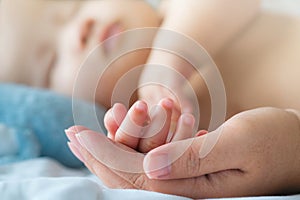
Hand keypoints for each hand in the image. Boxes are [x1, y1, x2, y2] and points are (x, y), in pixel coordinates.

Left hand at [66, 107, 299, 197]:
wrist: (296, 144)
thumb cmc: (275, 141)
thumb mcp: (238, 143)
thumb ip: (193, 158)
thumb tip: (147, 166)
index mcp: (193, 190)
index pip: (135, 177)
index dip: (103, 155)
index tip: (77, 135)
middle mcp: (186, 190)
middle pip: (130, 175)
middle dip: (99, 154)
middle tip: (73, 134)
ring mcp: (189, 179)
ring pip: (141, 166)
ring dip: (115, 147)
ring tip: (89, 133)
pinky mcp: (192, 166)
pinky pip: (158, 157)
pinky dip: (138, 142)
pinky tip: (127, 129)